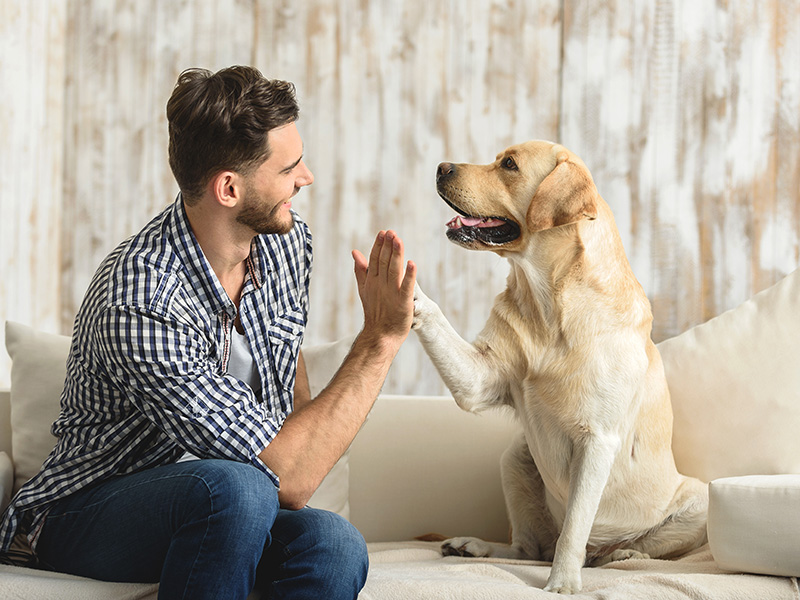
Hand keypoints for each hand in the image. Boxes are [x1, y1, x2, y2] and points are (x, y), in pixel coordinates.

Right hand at [352, 230, 416, 349]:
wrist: (380, 335)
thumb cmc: (375, 312)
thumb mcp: (365, 289)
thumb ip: (361, 270)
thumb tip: (355, 252)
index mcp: (373, 281)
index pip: (375, 259)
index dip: (379, 246)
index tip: (383, 233)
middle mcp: (381, 285)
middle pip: (384, 262)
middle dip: (388, 247)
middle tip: (391, 232)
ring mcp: (391, 293)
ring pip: (393, 270)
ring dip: (396, 255)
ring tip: (398, 241)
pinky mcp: (403, 302)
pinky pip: (406, 286)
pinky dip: (409, 275)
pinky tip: (412, 264)